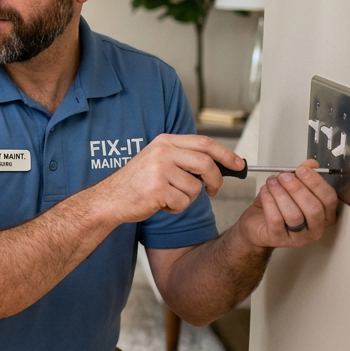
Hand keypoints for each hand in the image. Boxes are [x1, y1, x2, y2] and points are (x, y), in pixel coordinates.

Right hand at [86, 134, 243, 225]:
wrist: (110, 199)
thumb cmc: (136, 183)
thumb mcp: (158, 160)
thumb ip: (184, 158)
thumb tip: (217, 164)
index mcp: (165, 141)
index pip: (205, 143)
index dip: (226, 154)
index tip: (239, 164)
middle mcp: (163, 151)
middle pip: (206, 164)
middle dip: (216, 181)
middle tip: (213, 191)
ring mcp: (159, 169)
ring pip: (195, 188)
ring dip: (187, 198)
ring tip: (167, 196)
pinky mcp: (157, 189)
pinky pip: (183, 202)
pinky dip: (175, 208)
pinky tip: (160, 203)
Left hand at [234, 160, 338, 247]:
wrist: (256, 224)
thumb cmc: (277, 207)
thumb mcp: (290, 188)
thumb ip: (302, 175)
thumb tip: (311, 164)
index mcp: (325, 215)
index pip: (329, 199)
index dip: (316, 182)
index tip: (302, 169)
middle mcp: (315, 228)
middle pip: (313, 208)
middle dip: (298, 188)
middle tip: (284, 176)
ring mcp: (298, 237)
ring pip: (294, 215)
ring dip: (281, 194)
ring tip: (272, 182)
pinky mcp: (279, 239)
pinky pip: (276, 220)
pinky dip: (269, 202)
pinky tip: (265, 192)